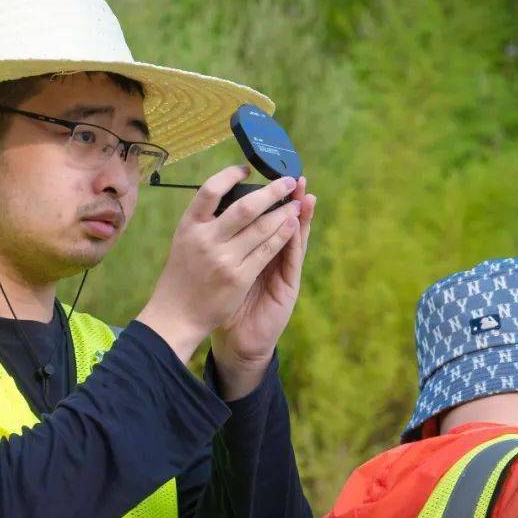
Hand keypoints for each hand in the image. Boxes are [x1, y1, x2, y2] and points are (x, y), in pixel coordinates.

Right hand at [136, 166, 303, 364]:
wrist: (176, 315)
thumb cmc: (181, 277)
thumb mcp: (184, 241)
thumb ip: (203, 222)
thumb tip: (227, 196)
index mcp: (189, 226)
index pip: (210, 190)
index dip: (230, 175)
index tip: (246, 169)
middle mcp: (206, 239)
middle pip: (244, 207)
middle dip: (270, 191)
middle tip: (286, 181)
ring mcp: (224, 259)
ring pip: (261, 228)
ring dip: (283, 212)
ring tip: (295, 202)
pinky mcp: (239, 277)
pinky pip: (267, 251)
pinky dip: (282, 235)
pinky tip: (293, 226)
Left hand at [210, 175, 314, 399]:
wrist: (238, 342)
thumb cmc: (225, 306)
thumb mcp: (223, 272)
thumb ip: (226, 249)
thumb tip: (211, 218)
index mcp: (256, 253)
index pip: (266, 220)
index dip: (271, 200)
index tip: (271, 176)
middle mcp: (272, 260)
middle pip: (282, 223)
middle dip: (286, 200)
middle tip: (293, 177)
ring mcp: (282, 273)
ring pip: (294, 238)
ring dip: (301, 215)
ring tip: (306, 193)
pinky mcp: (288, 288)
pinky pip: (293, 260)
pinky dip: (296, 241)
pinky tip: (298, 224)